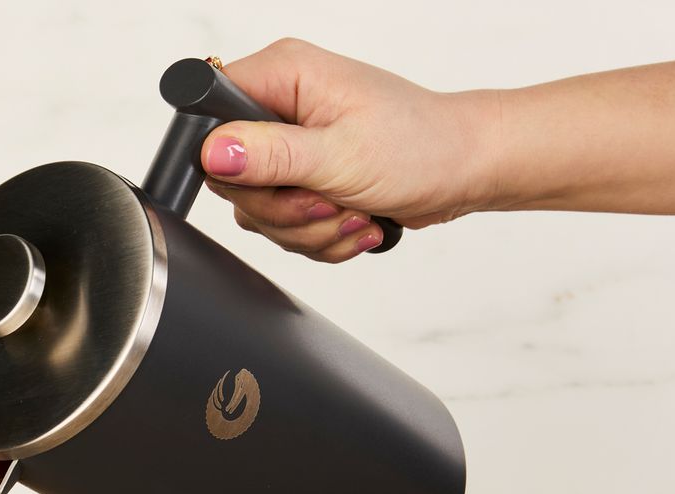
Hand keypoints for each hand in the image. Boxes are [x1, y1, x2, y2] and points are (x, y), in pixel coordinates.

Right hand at [200, 38, 499, 262]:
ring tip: (352, 212)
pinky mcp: (304, 177)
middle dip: (283, 209)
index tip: (273, 179)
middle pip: (232, 178)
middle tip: (328, 202)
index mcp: (284, 75)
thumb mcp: (341, 154)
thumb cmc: (421, 145)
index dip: (228, 159)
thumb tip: (213, 152)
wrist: (465, 168)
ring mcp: (291, 145)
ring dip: (308, 228)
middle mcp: (281, 105)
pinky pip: (284, 225)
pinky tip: (355, 219)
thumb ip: (271, 156)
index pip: (210, 113)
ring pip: (258, 210)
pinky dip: (320, 236)